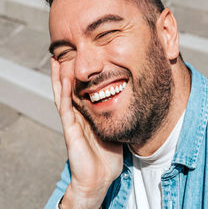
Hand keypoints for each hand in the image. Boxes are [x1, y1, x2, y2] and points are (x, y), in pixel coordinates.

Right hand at [51, 58, 122, 207]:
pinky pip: (66, 110)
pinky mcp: (71, 131)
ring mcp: (73, 123)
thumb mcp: (113, 129)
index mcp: (87, 116)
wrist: (100, 177)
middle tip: (59, 55)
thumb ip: (115, 116)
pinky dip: (64, 95)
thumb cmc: (107, 154)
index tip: (77, 61)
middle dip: (62, 73)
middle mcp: (77, 116)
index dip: (76, 77)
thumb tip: (128, 101)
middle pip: (67, 91)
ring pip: (62, 96)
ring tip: (56, 61)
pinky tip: (64, 81)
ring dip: (58, 79)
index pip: (79, 92)